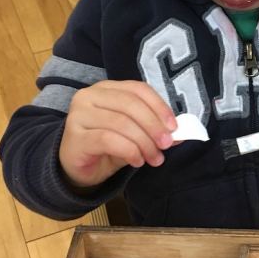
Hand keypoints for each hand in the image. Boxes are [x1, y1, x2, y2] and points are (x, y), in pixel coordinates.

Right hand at [58, 80, 176, 187]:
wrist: (75, 168)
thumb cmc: (106, 148)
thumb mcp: (135, 136)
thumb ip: (155, 130)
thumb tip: (182, 132)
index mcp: (107, 89)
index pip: (138, 89)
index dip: (159, 106)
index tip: (174, 127)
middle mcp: (89, 95)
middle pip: (131, 104)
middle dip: (154, 126)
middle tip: (167, 145)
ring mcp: (79, 114)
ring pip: (122, 123)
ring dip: (144, 142)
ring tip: (154, 158)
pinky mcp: (76, 136)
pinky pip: (109, 139)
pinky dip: (129, 150)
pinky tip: (137, 161)